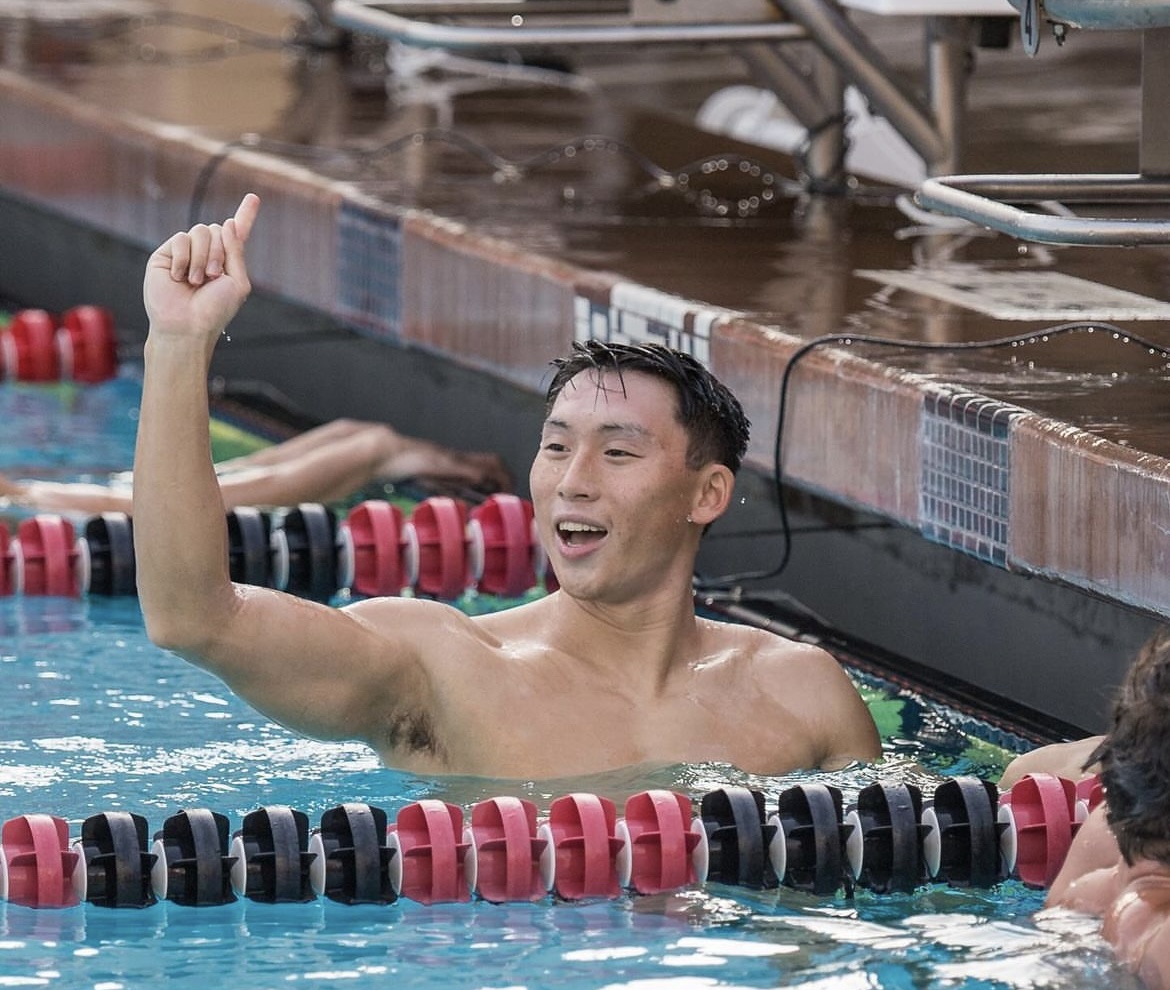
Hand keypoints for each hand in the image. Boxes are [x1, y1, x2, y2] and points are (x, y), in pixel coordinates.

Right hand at [143, 194, 259, 344]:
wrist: (187, 325)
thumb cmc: (214, 310)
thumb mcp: (237, 282)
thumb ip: (236, 251)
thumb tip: (227, 223)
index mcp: (227, 261)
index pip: (237, 234)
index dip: (246, 215)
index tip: (254, 197)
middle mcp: (207, 254)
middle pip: (218, 229)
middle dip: (219, 252)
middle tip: (212, 277)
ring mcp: (186, 253)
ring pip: (200, 231)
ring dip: (202, 258)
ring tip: (196, 281)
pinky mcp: (166, 255)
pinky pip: (180, 239)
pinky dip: (184, 258)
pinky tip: (179, 278)